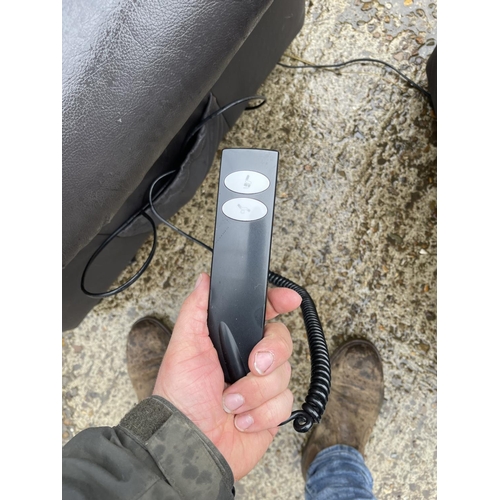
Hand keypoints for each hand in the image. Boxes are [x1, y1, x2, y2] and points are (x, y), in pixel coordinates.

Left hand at [153, 273, 301, 479]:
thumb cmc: (180, 397)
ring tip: (231, 403)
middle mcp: (249, 359)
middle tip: (253, 365)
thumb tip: (204, 280)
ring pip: (284, 374)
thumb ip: (195, 309)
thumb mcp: (183, 347)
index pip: (261, 312)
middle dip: (270, 353)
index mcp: (230, 340)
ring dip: (256, 391)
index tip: (288, 299)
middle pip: (281, 340)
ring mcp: (262, 385)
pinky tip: (240, 420)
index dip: (278, 302)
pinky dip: (261, 413)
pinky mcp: (271, 411)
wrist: (189, 445)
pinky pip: (284, 403)